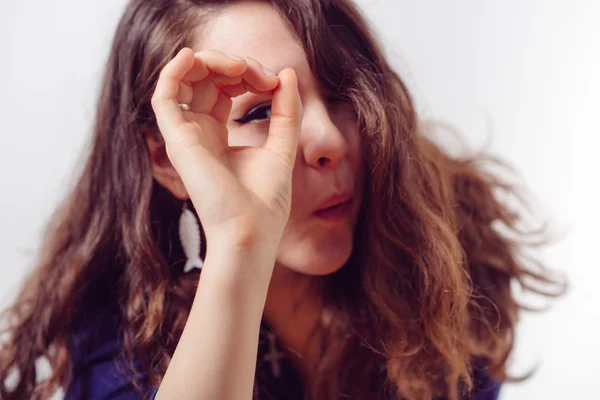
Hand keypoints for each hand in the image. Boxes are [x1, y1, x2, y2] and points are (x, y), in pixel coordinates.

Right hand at [151, 48, 301, 249]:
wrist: (252, 231)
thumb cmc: (265, 201)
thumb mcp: (282, 145)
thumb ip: (286, 110)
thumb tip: (287, 72)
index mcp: (218, 135)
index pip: (224, 88)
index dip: (248, 74)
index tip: (275, 82)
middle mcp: (198, 132)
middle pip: (205, 79)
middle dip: (233, 65)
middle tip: (261, 74)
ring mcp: (186, 135)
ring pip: (184, 80)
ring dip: (210, 62)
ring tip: (239, 66)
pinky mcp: (177, 139)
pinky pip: (163, 95)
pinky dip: (173, 70)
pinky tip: (193, 55)